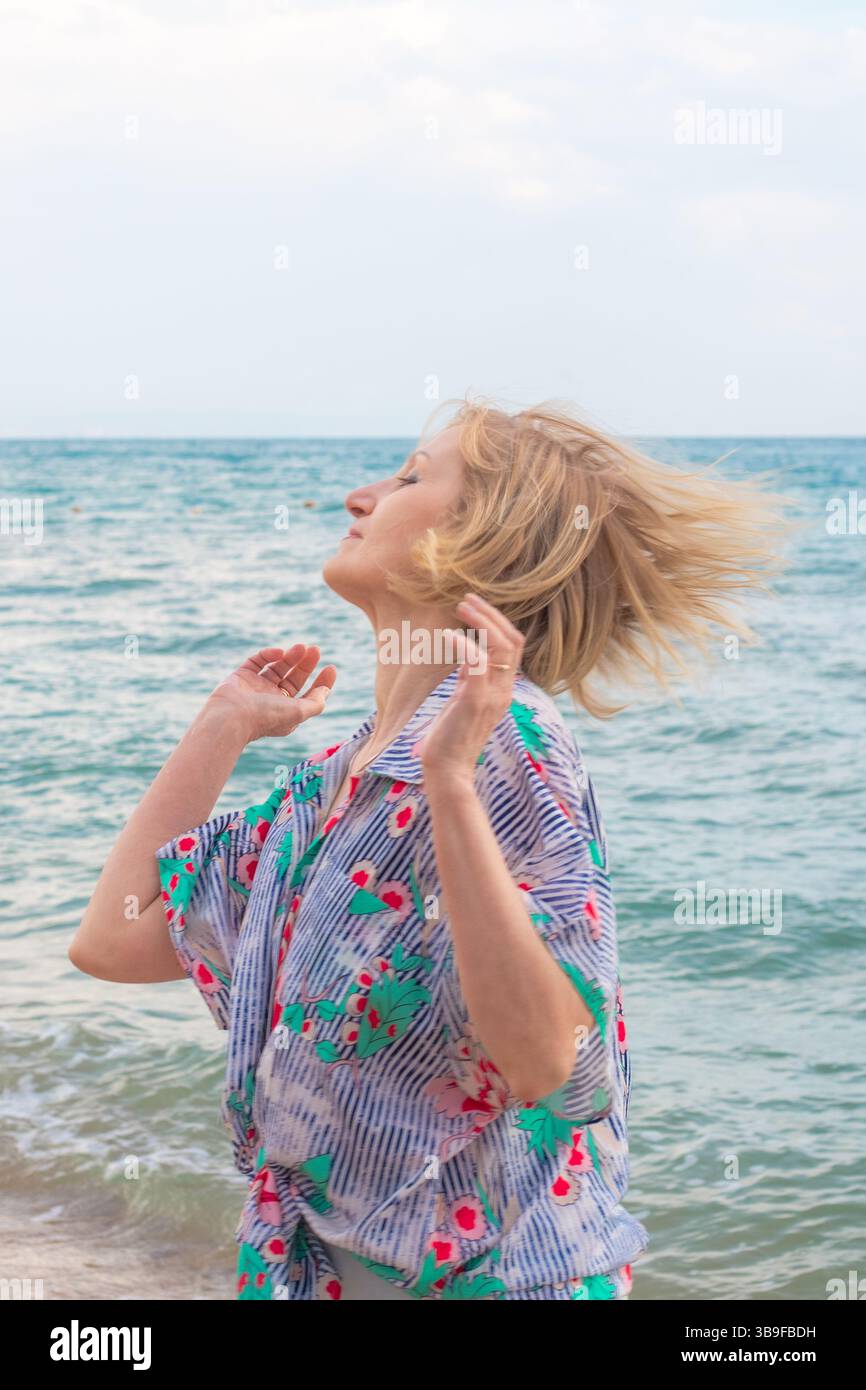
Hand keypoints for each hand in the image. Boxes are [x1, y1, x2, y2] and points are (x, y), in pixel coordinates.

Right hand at [204, 644, 335, 742]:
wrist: (230, 717)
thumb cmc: (266, 717)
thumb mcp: (299, 712)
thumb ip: (316, 703)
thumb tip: (326, 690)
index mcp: (286, 712)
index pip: (307, 695)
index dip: (321, 682)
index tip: (331, 667)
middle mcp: (272, 700)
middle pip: (294, 678)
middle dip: (306, 664)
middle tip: (315, 649)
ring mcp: (256, 688)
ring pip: (277, 667)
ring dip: (291, 656)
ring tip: (302, 647)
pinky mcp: (242, 677)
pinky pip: (257, 662)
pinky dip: (268, 654)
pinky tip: (279, 652)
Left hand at [415, 594, 523, 782]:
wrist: (448, 770)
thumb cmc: (450, 737)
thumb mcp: (464, 700)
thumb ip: (471, 678)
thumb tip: (469, 652)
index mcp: (504, 689)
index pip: (513, 646)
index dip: (497, 621)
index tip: (474, 606)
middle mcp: (504, 691)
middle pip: (512, 640)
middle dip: (490, 615)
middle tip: (466, 599)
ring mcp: (492, 696)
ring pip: (500, 646)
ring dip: (481, 621)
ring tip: (461, 606)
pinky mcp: (474, 701)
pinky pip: (477, 663)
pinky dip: (465, 644)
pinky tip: (450, 635)